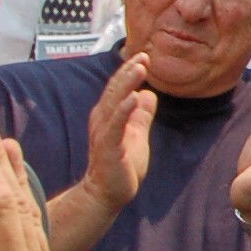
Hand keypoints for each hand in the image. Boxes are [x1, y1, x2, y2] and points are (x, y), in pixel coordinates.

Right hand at [81, 52, 155, 214]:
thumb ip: (141, 115)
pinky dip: (124, 110)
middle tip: (143, 55)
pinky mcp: (108, 147)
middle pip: (115, 90)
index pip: (119, 88)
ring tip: (139, 68)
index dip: (129, 71)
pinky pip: (116, 125)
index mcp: (108, 116)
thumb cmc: (121, 165)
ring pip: (115, 103)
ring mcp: (104, 133)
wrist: (107, 194)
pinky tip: (134, 98)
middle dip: (129, 71)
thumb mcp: (136, 134)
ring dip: (127, 84)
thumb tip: (149, 94)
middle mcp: (102, 120)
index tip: (144, 56)